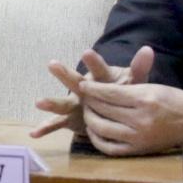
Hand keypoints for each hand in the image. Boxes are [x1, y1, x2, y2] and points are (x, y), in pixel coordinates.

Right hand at [30, 46, 155, 136]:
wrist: (108, 105)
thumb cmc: (121, 91)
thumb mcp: (133, 81)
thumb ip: (139, 67)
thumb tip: (148, 49)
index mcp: (100, 79)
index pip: (98, 69)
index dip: (93, 62)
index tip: (87, 52)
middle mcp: (83, 89)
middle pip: (74, 82)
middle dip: (64, 74)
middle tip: (52, 64)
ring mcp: (74, 104)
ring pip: (62, 103)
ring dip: (51, 102)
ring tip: (38, 102)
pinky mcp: (69, 118)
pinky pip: (57, 123)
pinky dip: (46, 128)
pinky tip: (34, 133)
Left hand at [70, 79, 182, 155]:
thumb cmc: (170, 100)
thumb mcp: (152, 86)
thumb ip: (126, 86)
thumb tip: (97, 85)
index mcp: (145, 99)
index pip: (110, 93)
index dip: (93, 89)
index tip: (82, 85)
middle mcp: (141, 120)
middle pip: (104, 110)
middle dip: (89, 102)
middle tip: (83, 97)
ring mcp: (138, 138)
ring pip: (102, 129)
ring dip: (89, 119)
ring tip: (87, 112)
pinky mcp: (138, 150)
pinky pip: (109, 148)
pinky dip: (97, 139)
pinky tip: (93, 130)